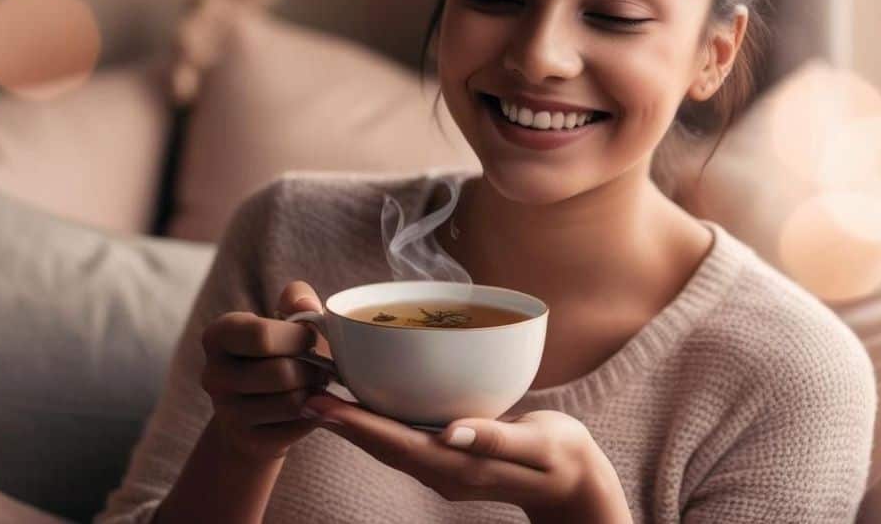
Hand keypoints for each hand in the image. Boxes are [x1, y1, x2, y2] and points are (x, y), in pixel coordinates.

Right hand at [198, 280, 333, 461]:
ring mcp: (226, 412)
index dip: (298, 336)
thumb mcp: (284, 319)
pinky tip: (310, 405)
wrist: (260, 408)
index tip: (310, 338)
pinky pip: (297, 425)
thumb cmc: (278, 353)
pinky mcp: (247, 439)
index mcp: (217, 335)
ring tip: (316, 382)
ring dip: (315, 391)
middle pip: (281, 372)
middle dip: (314, 367)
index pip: (261, 336)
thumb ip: (297, 300)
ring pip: (292, 401)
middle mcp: (213, 374)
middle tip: (322, 365)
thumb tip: (307, 305)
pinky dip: (313, 413)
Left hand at [301, 392, 629, 520]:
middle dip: (341, 422)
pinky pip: (404, 442)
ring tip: (321, 396)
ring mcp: (444, 470)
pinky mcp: (449, 460)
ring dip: (354, 424)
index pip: (394, 444)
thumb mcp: (540, 447)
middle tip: (303, 392)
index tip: (320, 403)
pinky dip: (379, 423)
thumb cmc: (564, 460)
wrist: (577, 487)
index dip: (354, 424)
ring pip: (388, 446)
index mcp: (458, 469)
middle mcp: (442, 473)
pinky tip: (367, 404)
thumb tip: (451, 431)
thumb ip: (497, 440)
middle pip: (381, 446)